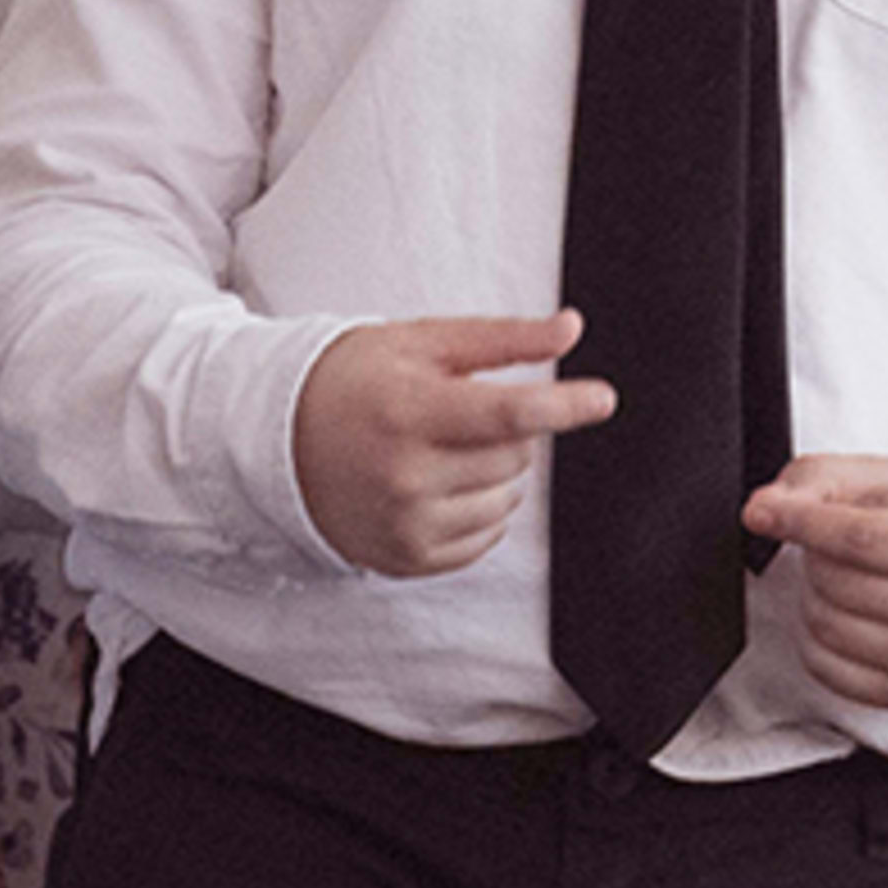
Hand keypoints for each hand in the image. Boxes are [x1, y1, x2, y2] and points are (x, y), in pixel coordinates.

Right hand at [293, 311, 614, 575]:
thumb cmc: (357, 377)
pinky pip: (485, 538)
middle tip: (466, 408)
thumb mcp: (424, 341)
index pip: (507, 414)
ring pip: (506, 500)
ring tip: (446, 444)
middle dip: (512, 428)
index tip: (604, 398)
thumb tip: (569, 328)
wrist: (283, 436)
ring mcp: (406, 524)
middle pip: (514, 456)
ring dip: (497, 469)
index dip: (563, 405)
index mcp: (411, 409)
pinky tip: (442, 480)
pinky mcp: (408, 558)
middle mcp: (408, 474)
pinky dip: (481, 507)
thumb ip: (501, 339)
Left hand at [743, 453, 887, 706]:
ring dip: (816, 592)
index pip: (861, 538)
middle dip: (817, 551)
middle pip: (836, 581)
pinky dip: (816, 636)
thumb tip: (763, 508)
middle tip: (842, 540)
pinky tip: (848, 611)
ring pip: (824, 624)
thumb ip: (823, 479)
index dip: (803, 521)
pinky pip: (823, 666)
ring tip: (849, 574)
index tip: (760, 511)